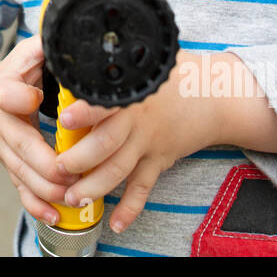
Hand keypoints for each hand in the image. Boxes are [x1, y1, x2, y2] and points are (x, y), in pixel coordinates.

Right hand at [0, 34, 81, 224]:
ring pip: (21, 173)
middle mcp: (0, 122)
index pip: (8, 95)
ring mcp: (3, 148)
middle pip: (19, 146)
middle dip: (45, 163)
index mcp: (3, 89)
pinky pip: (20, 189)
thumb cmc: (15, 76)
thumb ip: (45, 45)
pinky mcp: (9, 165)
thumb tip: (67, 28)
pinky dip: (36, 205)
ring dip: (47, 188)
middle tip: (71, 172)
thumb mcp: (27, 54)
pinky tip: (56, 215)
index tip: (37, 98)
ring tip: (73, 194)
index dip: (22, 98)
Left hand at [53, 48, 222, 233]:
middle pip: (106, 144)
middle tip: (58, 169)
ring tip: (72, 198)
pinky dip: (131, 208)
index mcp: (129, 93)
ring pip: (118, 170)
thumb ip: (113, 66)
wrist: (217, 96)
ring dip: (94, 187)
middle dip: (79, 160)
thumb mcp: (143, 63)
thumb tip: (75, 53)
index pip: (105, 102)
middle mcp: (137, 120)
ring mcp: (149, 143)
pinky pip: (143, 188)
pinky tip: (117, 222)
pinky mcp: (160, 160)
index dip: (85, 111)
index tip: (65, 118)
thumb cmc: (175, 74)